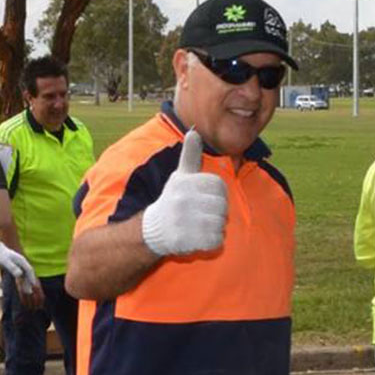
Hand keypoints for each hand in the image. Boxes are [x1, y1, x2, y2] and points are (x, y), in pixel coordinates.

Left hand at [0, 242, 40, 298]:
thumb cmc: (0, 255)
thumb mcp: (6, 262)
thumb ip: (13, 268)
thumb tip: (20, 275)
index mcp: (21, 260)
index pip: (29, 270)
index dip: (32, 277)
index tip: (33, 285)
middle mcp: (22, 262)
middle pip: (28, 273)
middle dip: (29, 282)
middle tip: (29, 292)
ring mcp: (19, 265)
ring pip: (25, 275)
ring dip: (26, 283)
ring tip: (26, 291)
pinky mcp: (16, 267)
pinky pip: (21, 275)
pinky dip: (22, 281)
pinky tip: (21, 286)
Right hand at [139, 133, 227, 257]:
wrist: (152, 229)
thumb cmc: (173, 199)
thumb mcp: (180, 176)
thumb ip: (190, 155)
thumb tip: (194, 132)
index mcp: (184, 182)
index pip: (219, 186)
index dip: (218, 194)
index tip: (206, 199)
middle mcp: (182, 199)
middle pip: (222, 206)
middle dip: (218, 213)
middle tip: (203, 215)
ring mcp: (182, 220)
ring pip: (220, 224)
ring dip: (215, 228)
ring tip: (201, 226)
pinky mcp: (184, 240)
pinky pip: (216, 241)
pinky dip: (213, 242)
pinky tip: (200, 238)